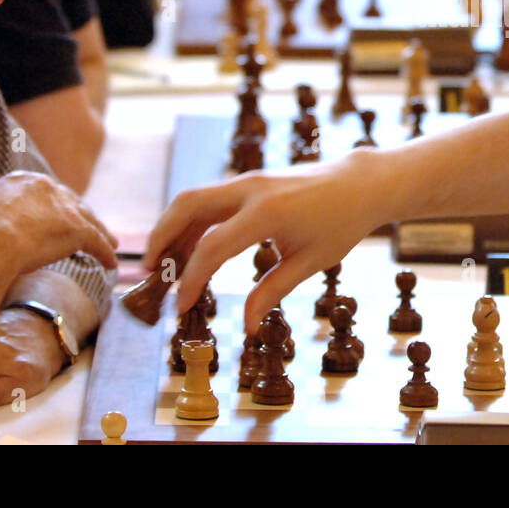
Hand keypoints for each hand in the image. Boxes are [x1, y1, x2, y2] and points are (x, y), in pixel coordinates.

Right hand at [0, 171, 117, 275]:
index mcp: (20, 182)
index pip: (46, 194)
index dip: (56, 207)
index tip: (61, 217)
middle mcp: (45, 187)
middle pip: (71, 203)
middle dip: (82, 216)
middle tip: (90, 228)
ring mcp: (63, 207)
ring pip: (89, 220)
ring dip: (101, 233)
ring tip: (111, 244)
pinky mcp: (77, 228)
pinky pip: (96, 241)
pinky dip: (105, 253)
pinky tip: (111, 263)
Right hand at [145, 154, 385, 333]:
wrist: (360, 183)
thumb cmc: (340, 224)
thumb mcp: (310, 262)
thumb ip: (272, 291)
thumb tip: (245, 327)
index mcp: (267, 212)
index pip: (212, 247)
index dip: (190, 279)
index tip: (179, 307)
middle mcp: (250, 190)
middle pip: (186, 206)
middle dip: (160, 238)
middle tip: (148, 274)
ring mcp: (248, 181)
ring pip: (193, 199)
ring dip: (172, 230)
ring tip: (164, 268)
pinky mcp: (249, 182)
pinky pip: (210, 199)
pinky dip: (193, 222)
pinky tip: (191, 251)